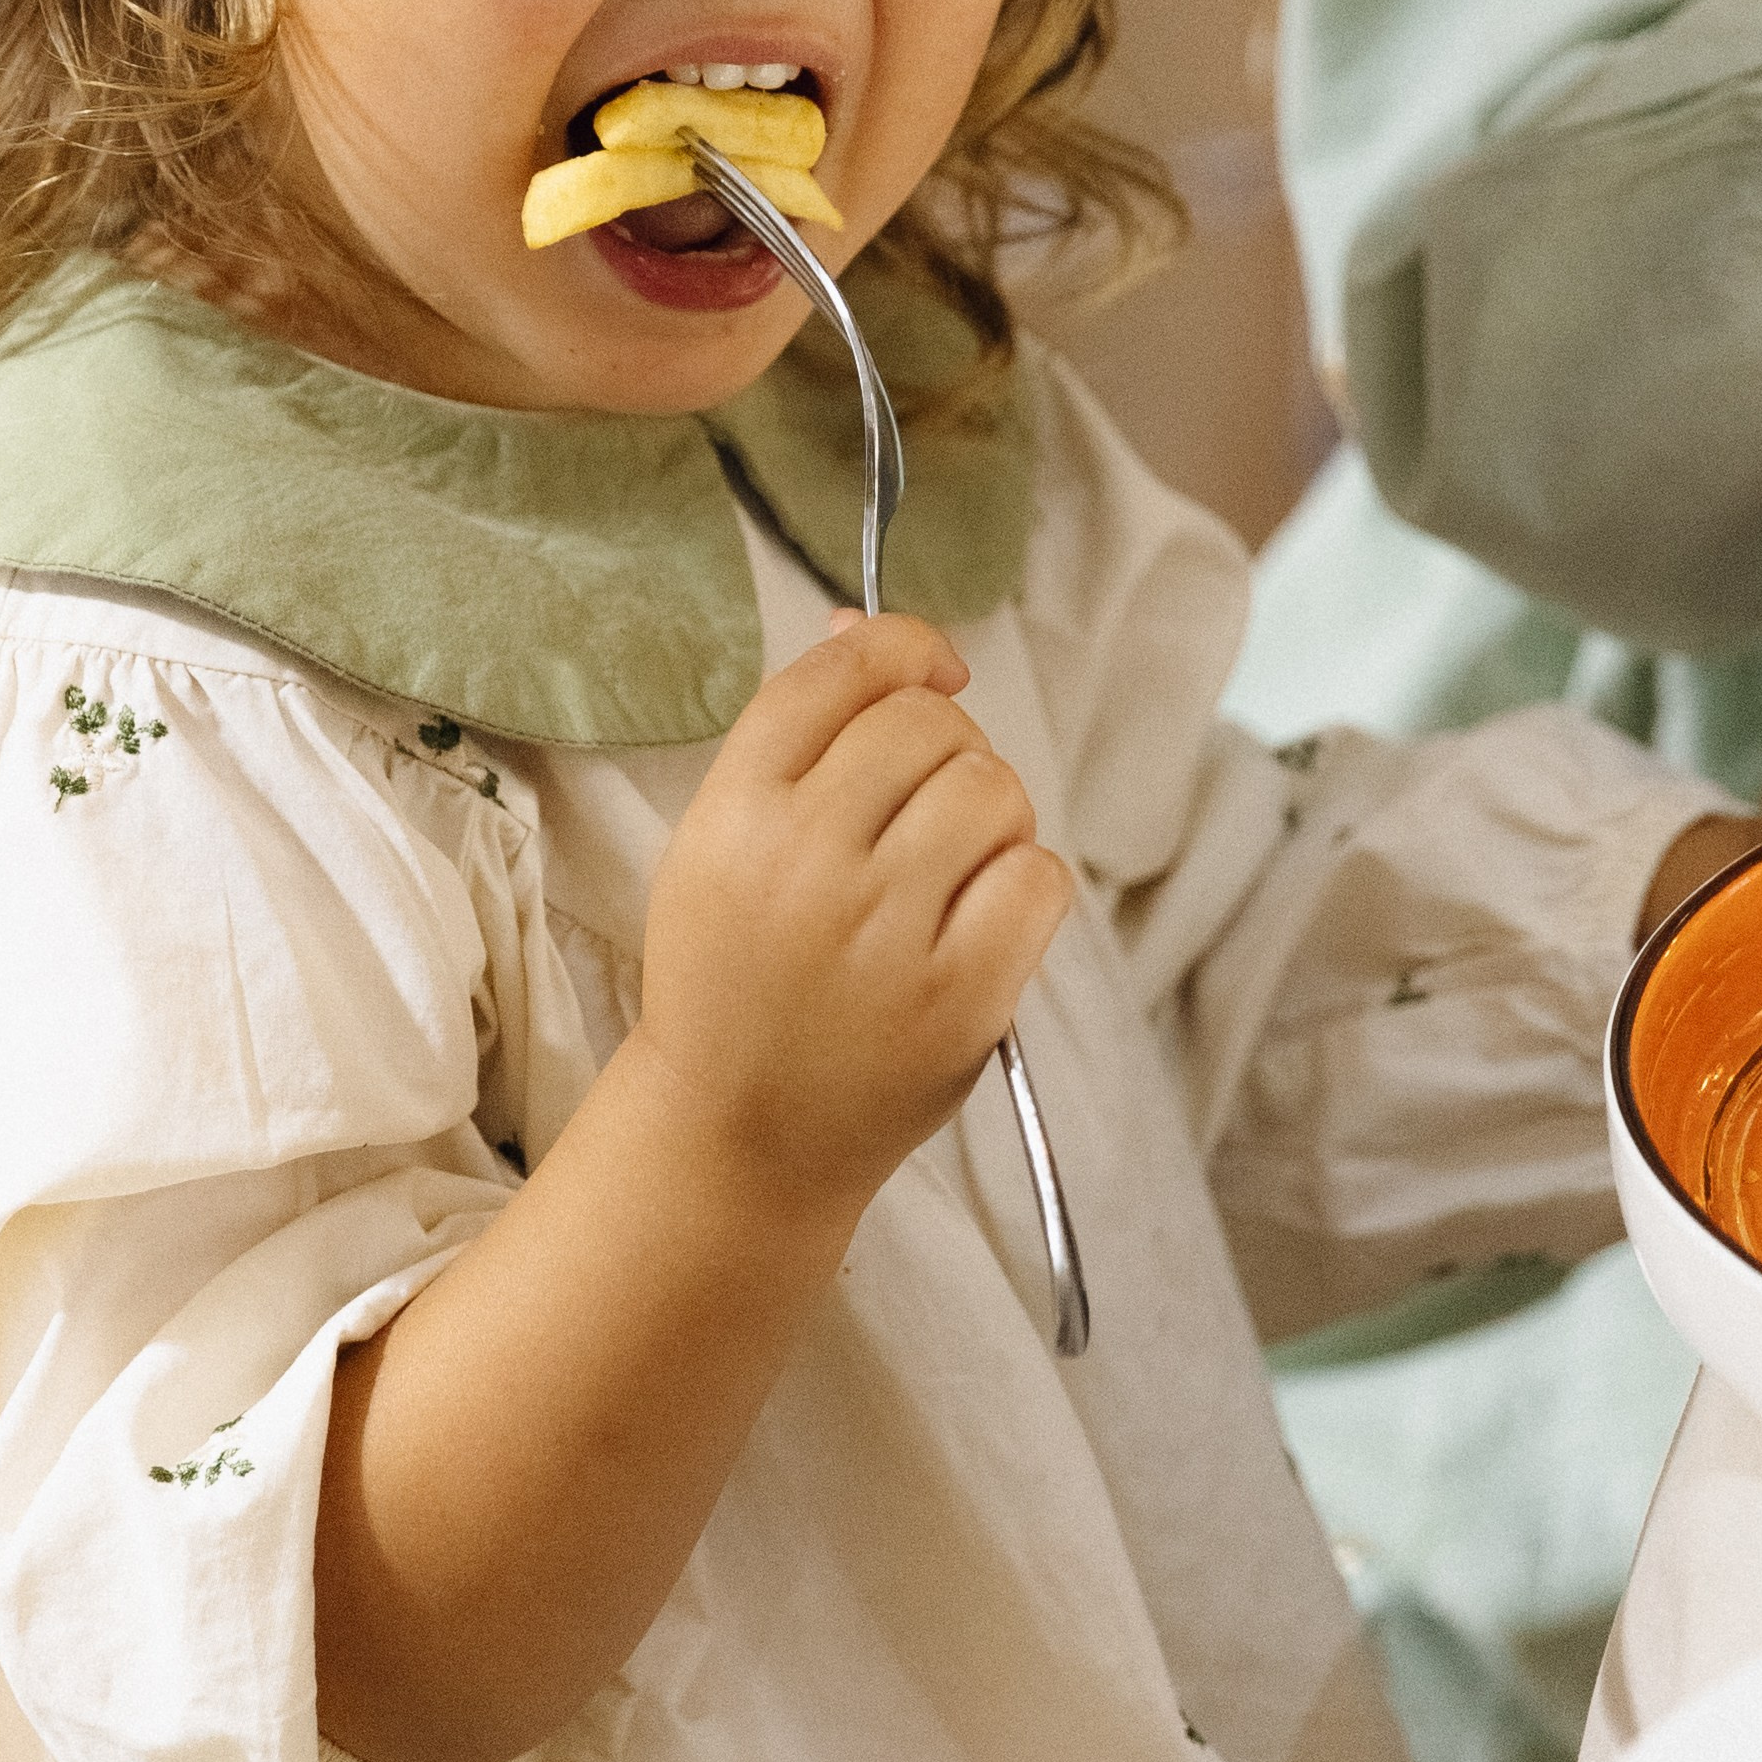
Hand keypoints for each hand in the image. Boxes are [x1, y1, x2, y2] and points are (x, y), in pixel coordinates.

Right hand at [634, 609, 1072, 1213]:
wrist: (739, 1134)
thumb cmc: (738, 977)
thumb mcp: (722, 845)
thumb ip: (797, 738)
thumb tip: (869, 627)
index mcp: (733, 812)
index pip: (840, 675)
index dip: (902, 646)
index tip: (933, 669)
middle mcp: (804, 860)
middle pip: (928, 724)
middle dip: (948, 747)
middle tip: (925, 810)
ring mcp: (883, 931)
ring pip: (994, 790)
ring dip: (991, 815)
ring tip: (951, 870)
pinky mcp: (957, 997)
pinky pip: (1039, 877)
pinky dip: (1027, 884)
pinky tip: (984, 916)